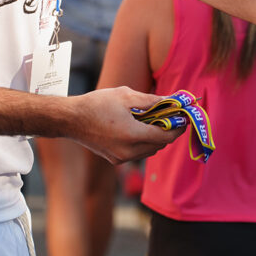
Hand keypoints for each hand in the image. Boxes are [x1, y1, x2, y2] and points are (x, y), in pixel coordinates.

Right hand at [69, 86, 184, 161]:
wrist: (71, 119)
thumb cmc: (96, 104)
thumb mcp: (126, 96)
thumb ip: (150, 101)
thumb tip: (170, 101)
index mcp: (132, 136)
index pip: (165, 136)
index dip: (178, 127)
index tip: (184, 117)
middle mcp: (128, 152)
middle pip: (159, 145)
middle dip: (169, 132)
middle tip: (172, 116)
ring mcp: (121, 158)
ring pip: (149, 151)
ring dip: (156, 138)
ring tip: (156, 120)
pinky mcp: (115, 160)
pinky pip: (138, 153)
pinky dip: (144, 142)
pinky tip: (140, 128)